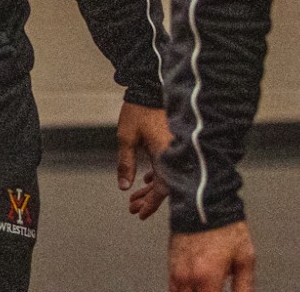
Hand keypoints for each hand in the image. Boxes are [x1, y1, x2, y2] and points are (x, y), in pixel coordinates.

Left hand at [115, 101, 171, 218]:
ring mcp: (176, 148)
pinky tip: (146, 178)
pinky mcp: (174, 142)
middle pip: (165, 186)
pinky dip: (157, 174)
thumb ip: (126, 163)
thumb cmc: (138, 109)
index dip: (150, 204)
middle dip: (148, 199)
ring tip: (135, 197)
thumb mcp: (126, 137)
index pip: (162, 189)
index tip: (138, 214)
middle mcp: (175, 154)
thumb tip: (124, 186)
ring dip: (150, 188)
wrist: (150, 85)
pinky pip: (168, 165)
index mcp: (166, 154)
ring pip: (166, 176)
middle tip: (133, 208)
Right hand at [170, 222, 256, 290]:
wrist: (203, 201)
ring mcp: (177, 271)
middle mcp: (188, 277)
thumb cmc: (226, 227)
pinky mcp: (172, 264)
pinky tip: (195, 290)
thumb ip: (244, 287)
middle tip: (216, 289)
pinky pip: (173, 289)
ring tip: (208, 287)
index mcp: (207, 278)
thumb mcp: (245, 258)